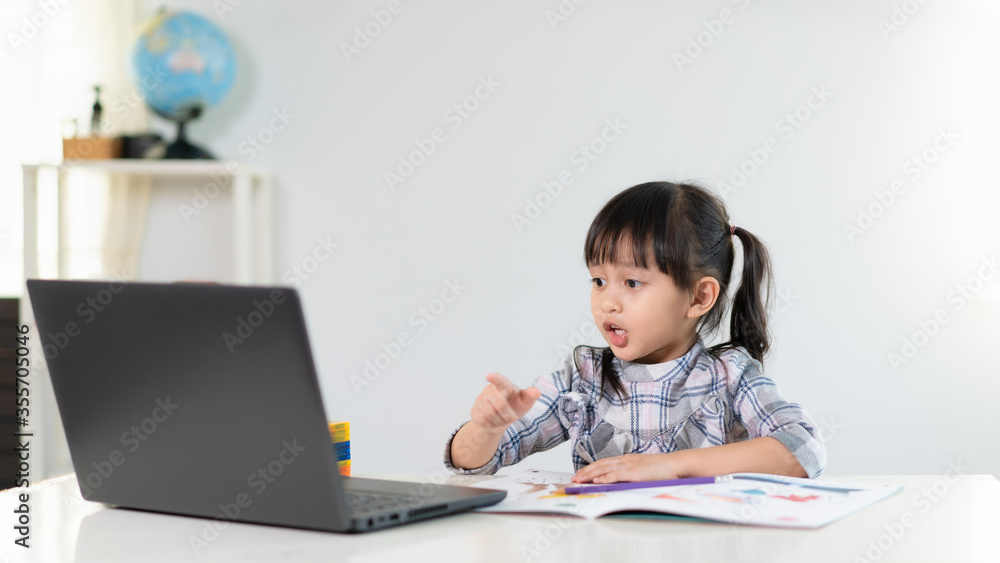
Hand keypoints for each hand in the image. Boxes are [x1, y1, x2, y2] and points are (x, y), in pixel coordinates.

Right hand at [469, 373, 540, 433]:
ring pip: (489, 414)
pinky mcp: (474, 410)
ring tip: (504, 420)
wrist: (502, 419)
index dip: (494, 378)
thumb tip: (536, 392)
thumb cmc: (515, 405)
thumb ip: (530, 396)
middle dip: (508, 415)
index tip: (489, 376)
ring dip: (501, 421)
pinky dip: (492, 425)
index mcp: (504, 385)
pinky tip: (495, 423)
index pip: (499, 379)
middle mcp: (489, 389)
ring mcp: (480, 399)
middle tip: (513, 419)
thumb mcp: (525, 402)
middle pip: (499, 403)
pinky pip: (482, 420)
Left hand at [570, 453, 689, 483]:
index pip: (605, 463)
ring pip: (605, 469)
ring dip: (590, 475)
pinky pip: (616, 475)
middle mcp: (626, 460)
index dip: (592, 468)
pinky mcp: (635, 473)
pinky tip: (596, 481)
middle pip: (601, 464)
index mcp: (628, 459)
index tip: (582, 473)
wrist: (678, 464)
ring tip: (579, 480)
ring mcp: (630, 465)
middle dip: (586, 471)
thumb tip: (624, 482)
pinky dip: (605, 478)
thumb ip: (634, 475)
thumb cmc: (665, 470)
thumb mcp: (645, 471)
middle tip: (574, 478)